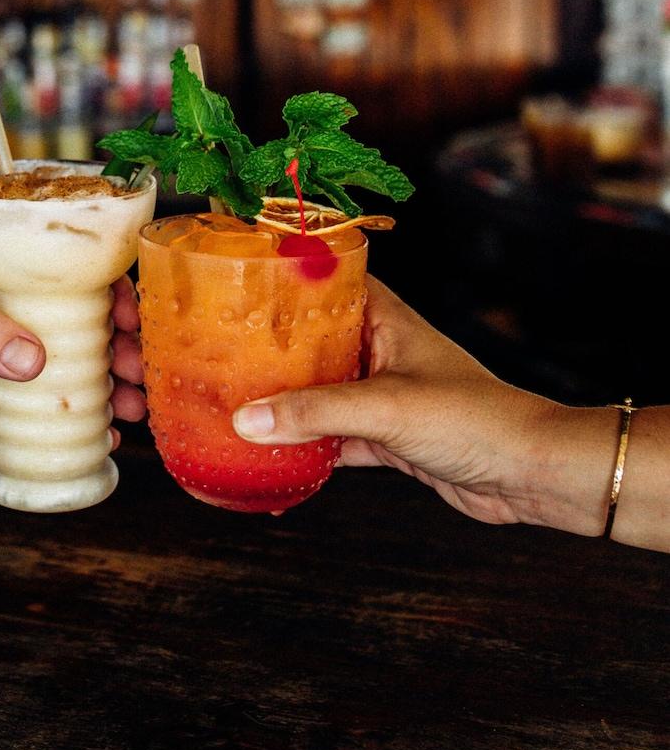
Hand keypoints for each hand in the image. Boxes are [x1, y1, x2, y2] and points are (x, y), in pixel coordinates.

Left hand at [0, 247, 147, 434]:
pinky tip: (99, 438)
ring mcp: (2, 349)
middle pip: (84, 323)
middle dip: (120, 348)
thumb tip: (34, 362)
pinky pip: (42, 406)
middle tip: (137, 376)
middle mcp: (10, 306)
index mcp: (1, 269)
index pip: (72, 272)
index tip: (132, 321)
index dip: (111, 293)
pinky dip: (74, 420)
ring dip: (107, 385)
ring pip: (71, 365)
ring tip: (132, 410)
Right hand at [231, 278, 617, 534]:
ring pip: (320, 391)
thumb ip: (315, 414)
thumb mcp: (387, 408)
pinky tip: (271, 452)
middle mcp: (381, 350)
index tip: (239, 277)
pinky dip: (305, 445)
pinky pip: (333, 437)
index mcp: (386, 319)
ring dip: (284, 398)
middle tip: (217, 345)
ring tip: (231, 396)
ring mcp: (384, 396)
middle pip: (315, 339)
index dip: (287, 276)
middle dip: (272, 345)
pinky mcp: (388, 439)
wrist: (531, 473)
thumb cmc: (476, 418)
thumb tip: (245, 419)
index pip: (329, 281)